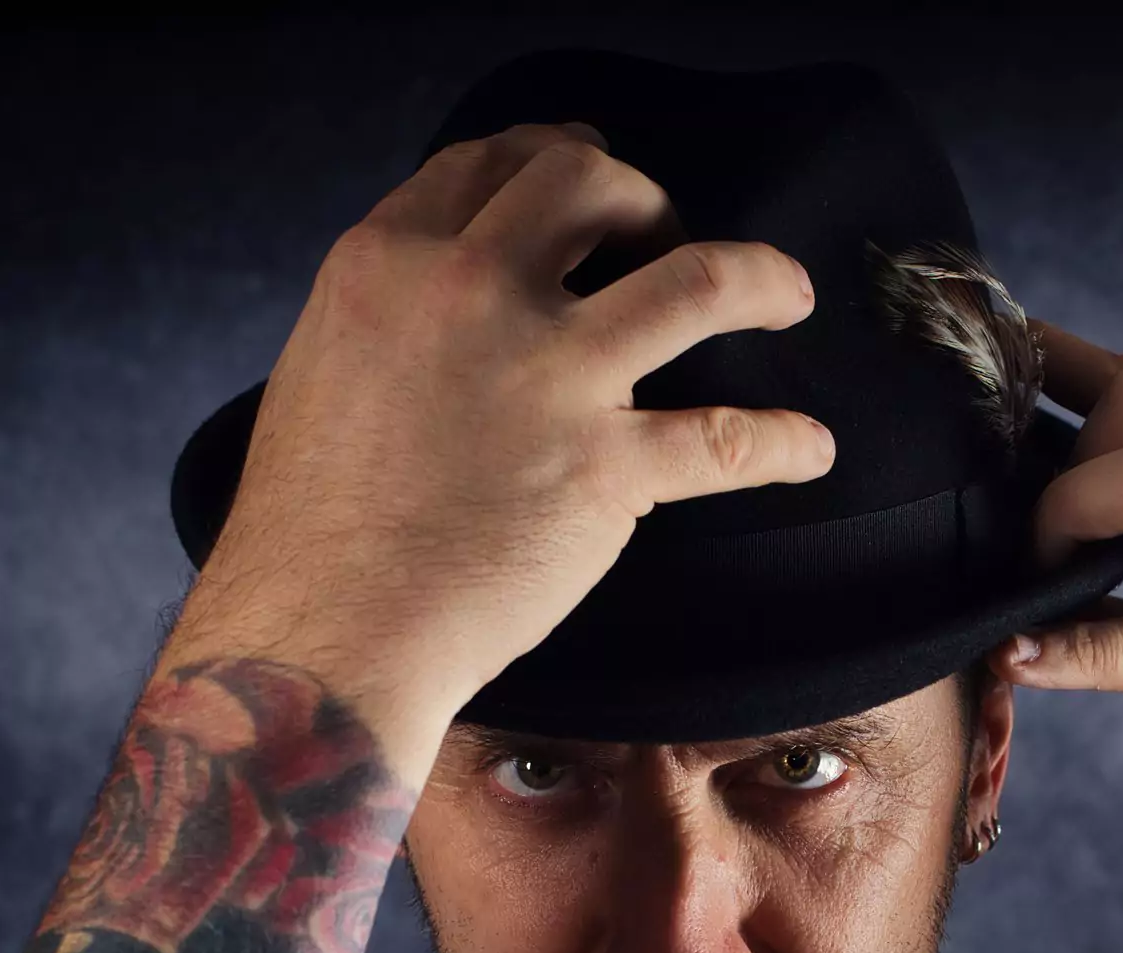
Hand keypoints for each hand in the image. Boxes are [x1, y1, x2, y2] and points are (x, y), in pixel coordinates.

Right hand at [173, 121, 838, 732]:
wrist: (328, 629)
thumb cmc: (312, 527)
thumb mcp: (326, 368)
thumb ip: (397, 318)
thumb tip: (450, 310)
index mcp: (389, 263)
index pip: (488, 165)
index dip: (548, 153)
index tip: (585, 164)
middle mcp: (473, 295)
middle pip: (589, 186)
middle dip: (642, 197)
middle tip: (662, 234)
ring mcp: (548, 377)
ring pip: (697, 280)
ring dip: (760, 278)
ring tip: (789, 294)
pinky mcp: (606, 468)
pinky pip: (728, 440)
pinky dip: (784, 443)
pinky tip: (811, 449)